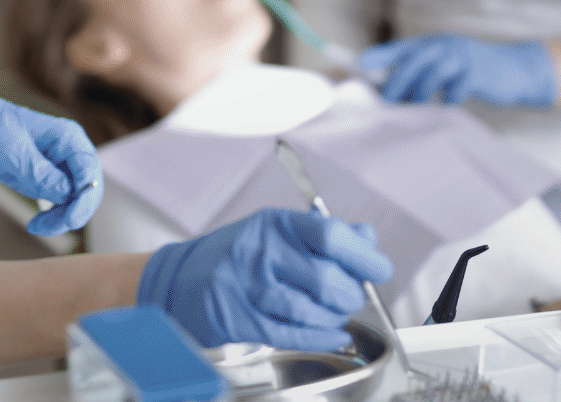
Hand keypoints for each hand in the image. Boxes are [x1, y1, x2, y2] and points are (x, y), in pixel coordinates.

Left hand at [0, 79, 102, 235]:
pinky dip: (53, 216)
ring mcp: (58, 166)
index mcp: (68, 137)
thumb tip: (68, 195)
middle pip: (88, 188)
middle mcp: (69, 152)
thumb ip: (41, 174)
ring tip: (37, 226)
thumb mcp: (13, 152)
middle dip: (74, 211)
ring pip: (75, 200)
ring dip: (61, 218)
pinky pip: (59, 202)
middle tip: (48, 227)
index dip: (86, 198)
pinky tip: (37, 223)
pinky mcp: (45, 178)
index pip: (89, 171)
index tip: (71, 220)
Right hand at [138, 208, 393, 349]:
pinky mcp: (238, 317)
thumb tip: (368, 239)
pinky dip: (319, 337)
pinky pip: (290, 333)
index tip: (379, 269)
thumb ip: (326, 235)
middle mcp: (261, 250)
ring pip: (309, 310)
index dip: (363, 256)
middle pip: (325, 278)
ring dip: (334, 318)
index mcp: (277, 223)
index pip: (330, 235)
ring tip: (336, 314)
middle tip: (352, 297)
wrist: (181, 280)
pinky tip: (330, 334)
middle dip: (351, 295)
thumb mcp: (281, 232)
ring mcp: (247, 285)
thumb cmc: (240, 255)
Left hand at [358, 34, 555, 106]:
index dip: (381, 55)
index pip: (401, 48)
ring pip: (432, 76)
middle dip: (397, 81)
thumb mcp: (448, 63)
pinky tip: (449, 103)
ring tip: (415, 105)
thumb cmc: (474, 70)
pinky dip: (448, 100)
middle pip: (414, 62)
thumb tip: (391, 88)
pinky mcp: (477, 74)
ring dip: (420, 93)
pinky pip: (455, 90)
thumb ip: (423, 70)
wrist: (515, 69)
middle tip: (386, 98)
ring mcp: (462, 58)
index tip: (361, 64)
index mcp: (434, 43)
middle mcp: (446, 46)